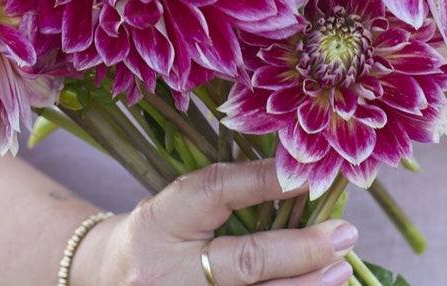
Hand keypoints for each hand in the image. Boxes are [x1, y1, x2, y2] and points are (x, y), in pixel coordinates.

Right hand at [71, 159, 357, 285]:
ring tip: (340, 271)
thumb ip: (227, 196)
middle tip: (343, 235)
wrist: (103, 283)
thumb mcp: (177, 207)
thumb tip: (298, 176)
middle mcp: (165, 273)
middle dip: (300, 250)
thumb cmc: (156, 236)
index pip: (216, 191)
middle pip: (243, 263)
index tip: (309, 172)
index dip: (264, 180)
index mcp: (160, 221)